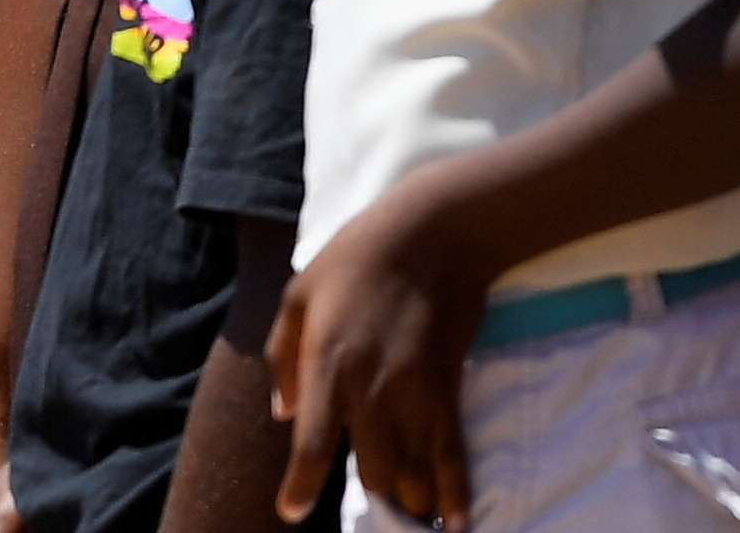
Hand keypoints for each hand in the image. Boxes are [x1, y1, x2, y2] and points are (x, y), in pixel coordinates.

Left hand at [269, 187, 489, 525]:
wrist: (433, 235)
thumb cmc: (355, 258)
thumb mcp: (298, 294)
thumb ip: (283, 358)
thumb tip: (284, 416)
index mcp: (327, 364)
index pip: (313, 445)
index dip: (300, 488)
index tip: (291, 513)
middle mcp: (372, 390)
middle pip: (373, 473)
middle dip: (369, 491)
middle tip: (367, 492)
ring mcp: (417, 396)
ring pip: (414, 477)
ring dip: (408, 500)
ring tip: (405, 509)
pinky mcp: (451, 394)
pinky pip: (454, 462)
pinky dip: (455, 501)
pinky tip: (454, 527)